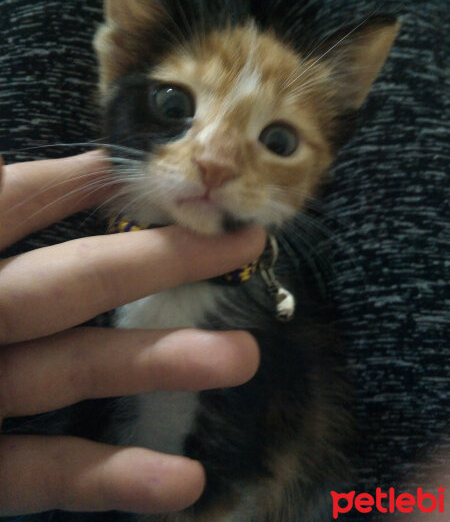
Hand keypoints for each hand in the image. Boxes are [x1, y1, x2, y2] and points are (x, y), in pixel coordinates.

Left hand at [0, 151, 264, 515]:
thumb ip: (2, 201)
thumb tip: (66, 165)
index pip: (23, 199)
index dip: (85, 178)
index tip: (162, 169)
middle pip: (81, 280)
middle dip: (164, 261)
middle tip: (245, 244)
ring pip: (79, 370)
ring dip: (163, 363)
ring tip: (241, 356)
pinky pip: (50, 471)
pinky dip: (115, 475)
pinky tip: (181, 480)